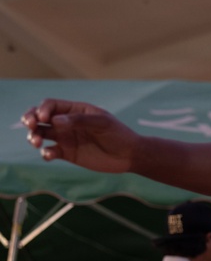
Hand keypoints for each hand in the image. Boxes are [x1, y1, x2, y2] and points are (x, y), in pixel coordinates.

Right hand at [23, 99, 138, 171]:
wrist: (129, 155)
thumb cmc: (118, 134)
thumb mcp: (102, 123)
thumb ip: (79, 120)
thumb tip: (54, 120)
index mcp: (75, 110)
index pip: (50, 105)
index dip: (43, 109)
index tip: (44, 118)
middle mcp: (67, 122)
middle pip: (39, 117)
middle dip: (30, 119)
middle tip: (31, 125)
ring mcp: (66, 137)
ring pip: (40, 134)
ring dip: (33, 136)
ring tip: (37, 142)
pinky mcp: (67, 153)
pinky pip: (49, 152)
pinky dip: (45, 153)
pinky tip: (50, 154)